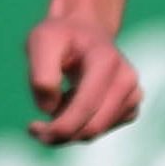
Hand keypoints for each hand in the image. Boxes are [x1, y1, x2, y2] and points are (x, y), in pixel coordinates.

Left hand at [23, 11, 141, 142]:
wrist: (85, 31)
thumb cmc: (61, 36)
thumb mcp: (41, 42)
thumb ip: (41, 74)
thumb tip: (50, 109)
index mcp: (107, 62)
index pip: (86, 106)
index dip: (58, 126)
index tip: (31, 127)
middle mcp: (127, 80)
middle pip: (92, 127)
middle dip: (60, 135)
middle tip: (35, 129)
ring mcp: (133, 94)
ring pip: (96, 132)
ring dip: (68, 129)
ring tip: (56, 102)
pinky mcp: (131, 106)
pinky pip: (101, 129)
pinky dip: (81, 125)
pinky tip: (72, 105)